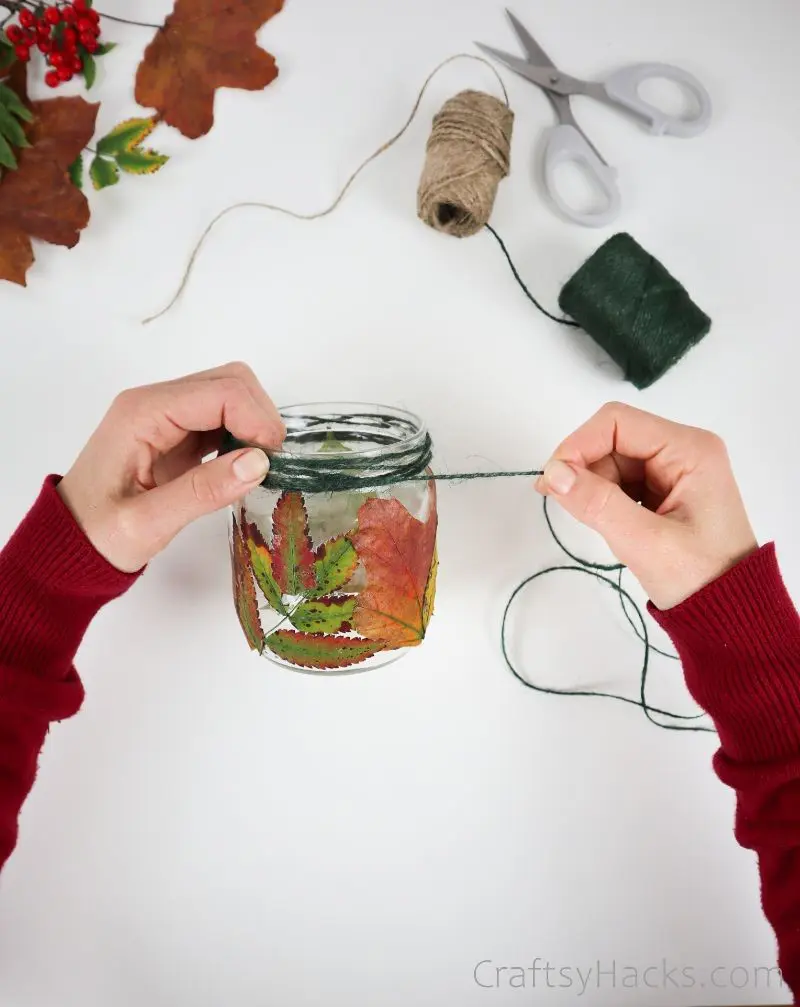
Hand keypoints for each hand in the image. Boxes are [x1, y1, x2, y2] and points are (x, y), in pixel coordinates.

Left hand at [57, 362, 284, 572]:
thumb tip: (260, 462)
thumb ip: (204, 491)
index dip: (257, 420)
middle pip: (229, 382)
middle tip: (269, 464)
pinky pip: (220, 417)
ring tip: (257, 467)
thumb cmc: (98, 536)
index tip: (274, 461)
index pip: (221, 392)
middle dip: (260, 417)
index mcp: (143, 413)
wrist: (68, 546)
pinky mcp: (175, 432)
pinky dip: (241, 435)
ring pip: (229, 394)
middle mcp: (155, 403)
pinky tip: (241, 467)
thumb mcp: (148, 522)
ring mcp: (165, 415)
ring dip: (253, 424)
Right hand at [536, 402, 756, 609]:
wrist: (729, 614)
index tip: (552, 480)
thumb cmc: (698, 577)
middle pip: (612, 440)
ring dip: (594, 489)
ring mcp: (674, 471)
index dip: (578, 444)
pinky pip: (621, 483)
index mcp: (690, 450)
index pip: (617, 423)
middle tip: (563, 503)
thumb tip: (552, 474)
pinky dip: (605, 501)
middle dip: (584, 469)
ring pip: (612, 463)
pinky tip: (609, 526)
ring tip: (599, 526)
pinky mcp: (665, 491)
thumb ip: (597, 503)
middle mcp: (683, 450)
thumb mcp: (645, 542)